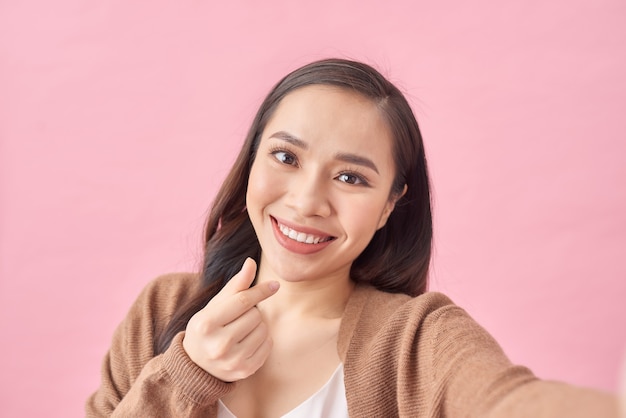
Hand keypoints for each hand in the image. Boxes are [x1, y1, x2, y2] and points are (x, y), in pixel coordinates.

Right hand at [182, 258, 278, 381]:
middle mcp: (218, 345)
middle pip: (255, 315)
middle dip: (252, 312)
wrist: (196, 365)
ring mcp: (232, 361)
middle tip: (239, 318)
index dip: (260, 291)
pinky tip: (248, 341)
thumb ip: (235, 285)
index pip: (242, 301)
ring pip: (263, 330)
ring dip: (258, 325)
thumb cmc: (208, 327)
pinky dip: (263, 340)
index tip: (274, 285)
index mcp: (206, 324)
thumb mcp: (215, 305)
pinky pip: (268, 346)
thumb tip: (251, 262)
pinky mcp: (245, 371)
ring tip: (243, 330)